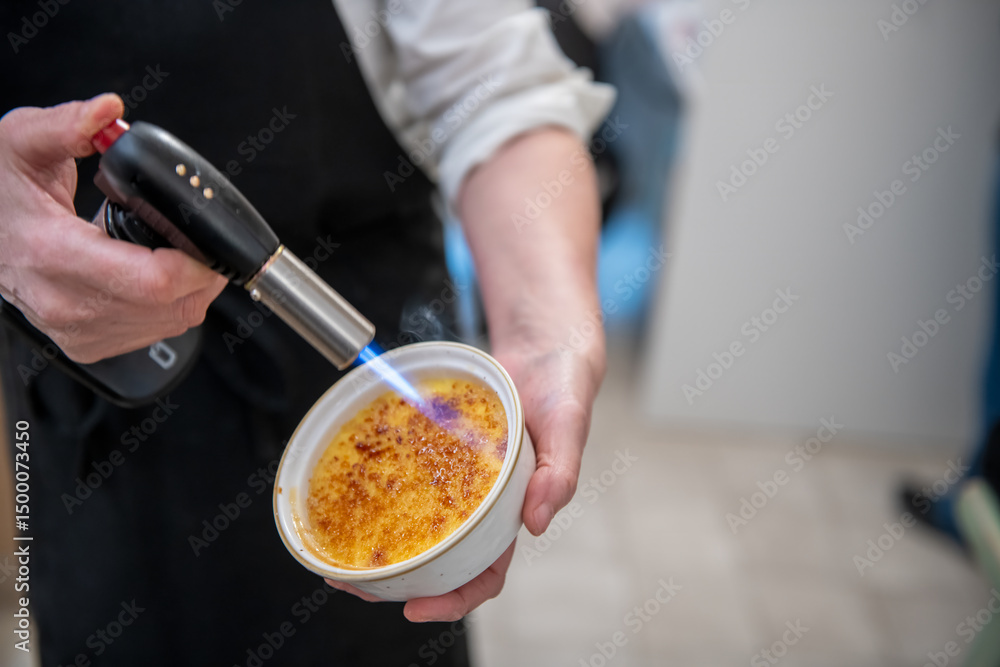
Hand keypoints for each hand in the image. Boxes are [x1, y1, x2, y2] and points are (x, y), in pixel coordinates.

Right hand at [0, 94, 226, 362]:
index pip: (154, 280)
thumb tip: (108, 111)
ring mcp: (77, 330)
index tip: (205, 236)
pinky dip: (166, 306)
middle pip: (173, 305)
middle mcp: (66, 303)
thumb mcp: (21, 143)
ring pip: (171, 323)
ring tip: (166, 251)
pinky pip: (153, 332)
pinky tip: (146, 275)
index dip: (197, 261)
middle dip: (201, 272)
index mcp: (55, 255)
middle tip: (196, 239)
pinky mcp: (86, 344)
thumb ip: (67, 124)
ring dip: (187, 289)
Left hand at [325, 336, 604, 621]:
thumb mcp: (568, 429)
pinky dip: (381, 486)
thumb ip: (558, 474)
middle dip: (399, 581)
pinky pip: (407, 475)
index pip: (485, 574)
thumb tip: (536, 523)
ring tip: (340, 553)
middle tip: (354, 586)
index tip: (415, 608)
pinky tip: (350, 488)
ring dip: (381, 543)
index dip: (453, 599)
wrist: (543, 352)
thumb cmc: (565, 394)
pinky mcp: (439, 451)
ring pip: (416, 523)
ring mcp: (457, 480)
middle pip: (439, 560)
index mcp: (513, 514)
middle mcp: (481, 505)